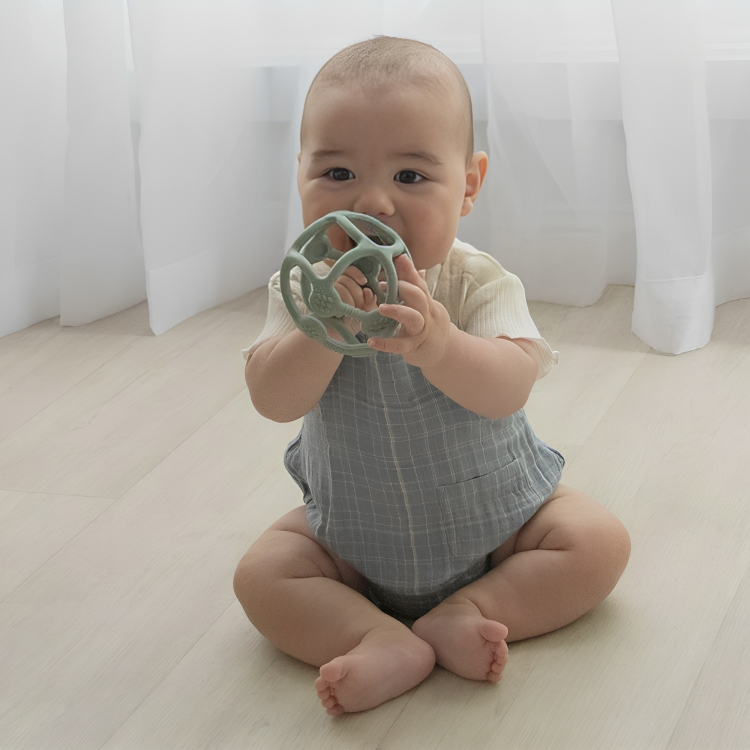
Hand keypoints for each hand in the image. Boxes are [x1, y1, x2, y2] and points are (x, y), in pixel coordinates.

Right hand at [323, 258, 377, 334]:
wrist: (334, 336)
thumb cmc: (350, 321)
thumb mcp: (364, 311)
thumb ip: (370, 302)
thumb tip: (368, 291)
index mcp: (343, 283)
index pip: (348, 269)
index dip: (357, 274)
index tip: (364, 282)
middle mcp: (331, 284)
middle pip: (346, 279)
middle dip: (357, 294)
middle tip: (359, 308)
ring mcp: (322, 293)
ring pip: (340, 288)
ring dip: (349, 303)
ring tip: (350, 316)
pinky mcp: (317, 302)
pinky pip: (332, 299)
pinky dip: (340, 309)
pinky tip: (341, 317)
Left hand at [367, 254, 451, 368]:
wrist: (442, 351)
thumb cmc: (426, 323)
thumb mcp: (422, 304)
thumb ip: (413, 285)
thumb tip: (407, 261)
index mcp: (425, 301)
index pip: (419, 283)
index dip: (409, 270)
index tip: (399, 258)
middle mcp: (425, 314)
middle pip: (420, 297)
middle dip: (405, 288)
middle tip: (383, 284)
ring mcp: (420, 331)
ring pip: (413, 318)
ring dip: (397, 311)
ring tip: (381, 308)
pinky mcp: (412, 347)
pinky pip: (400, 345)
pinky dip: (386, 344)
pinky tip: (371, 341)